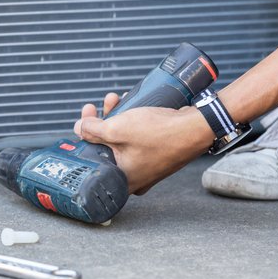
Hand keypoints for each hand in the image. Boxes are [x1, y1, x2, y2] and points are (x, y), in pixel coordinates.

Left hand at [73, 94, 214, 194]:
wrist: (198, 128)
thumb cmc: (160, 134)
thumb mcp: (117, 129)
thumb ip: (93, 130)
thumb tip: (80, 128)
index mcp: (122, 179)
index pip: (92, 159)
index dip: (85, 136)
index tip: (84, 119)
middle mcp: (134, 177)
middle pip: (106, 148)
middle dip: (100, 122)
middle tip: (96, 107)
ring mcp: (147, 166)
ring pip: (121, 140)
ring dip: (114, 118)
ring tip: (114, 99)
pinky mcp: (157, 154)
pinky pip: (136, 139)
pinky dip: (130, 123)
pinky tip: (129, 105)